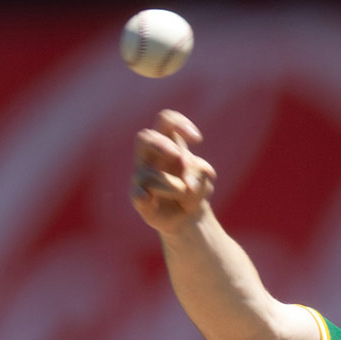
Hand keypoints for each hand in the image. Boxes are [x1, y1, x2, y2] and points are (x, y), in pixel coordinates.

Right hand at [130, 109, 216, 234]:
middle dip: (162, 146)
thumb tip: (186, 186)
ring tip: (187, 194)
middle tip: (179, 158)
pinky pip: (137, 193)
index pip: (166, 120)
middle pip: (145, 138)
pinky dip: (142, 195)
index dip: (179, 123)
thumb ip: (199, 173)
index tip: (198, 139)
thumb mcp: (203, 176)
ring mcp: (142, 177)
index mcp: (168, 143)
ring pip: (150, 173)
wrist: (189, 216)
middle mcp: (150, 157)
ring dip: (175, 185)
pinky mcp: (140, 197)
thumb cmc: (194, 187)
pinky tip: (148, 198)